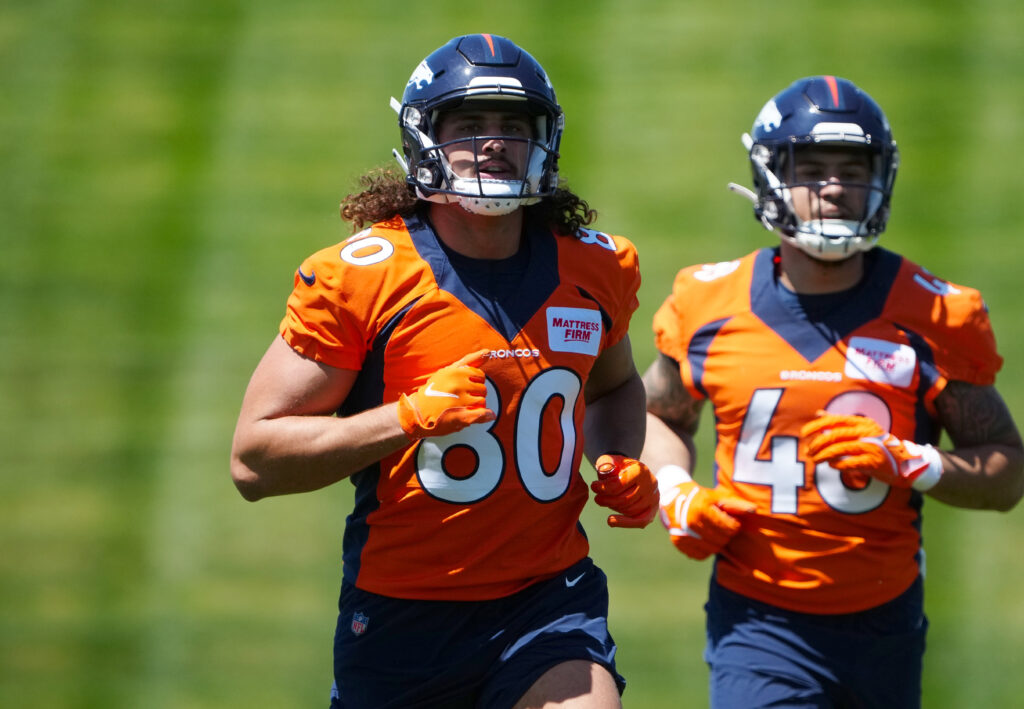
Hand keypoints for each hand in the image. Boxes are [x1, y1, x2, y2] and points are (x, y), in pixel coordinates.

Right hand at [397, 350, 494, 439]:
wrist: (417, 412)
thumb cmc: (434, 390)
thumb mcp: (448, 371)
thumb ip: (469, 361)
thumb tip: (489, 351)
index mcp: (455, 372)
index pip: (480, 376)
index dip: (475, 383)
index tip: (465, 387)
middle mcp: (457, 385)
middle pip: (482, 389)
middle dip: (475, 395)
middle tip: (462, 399)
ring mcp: (459, 401)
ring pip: (482, 402)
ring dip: (476, 406)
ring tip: (462, 407)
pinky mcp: (460, 416)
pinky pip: (482, 414)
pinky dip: (486, 415)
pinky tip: (485, 415)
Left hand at [590, 455, 658, 528]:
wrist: (633, 472)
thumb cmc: (619, 467)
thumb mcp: (611, 460)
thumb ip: (606, 463)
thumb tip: (604, 470)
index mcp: (640, 470)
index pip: (619, 484)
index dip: (603, 488)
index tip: (593, 486)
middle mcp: (650, 484)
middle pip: (624, 499)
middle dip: (606, 500)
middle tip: (597, 499)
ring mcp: (653, 498)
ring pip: (629, 510)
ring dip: (614, 508)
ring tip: (606, 502)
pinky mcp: (652, 509)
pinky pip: (640, 521)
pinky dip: (624, 523)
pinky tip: (610, 521)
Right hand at [657, 468, 754, 559]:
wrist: (673, 499)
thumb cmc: (701, 497)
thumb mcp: (718, 497)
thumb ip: (737, 504)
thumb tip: (754, 510)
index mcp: (701, 508)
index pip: (730, 528)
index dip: (734, 525)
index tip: (730, 520)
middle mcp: (690, 523)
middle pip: (722, 539)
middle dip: (726, 534)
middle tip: (721, 526)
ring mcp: (683, 534)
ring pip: (713, 549)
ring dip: (717, 542)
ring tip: (713, 532)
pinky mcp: (678, 543)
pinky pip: (701, 555)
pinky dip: (706, 549)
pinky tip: (704, 539)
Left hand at [801, 412, 942, 490]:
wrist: (903, 462)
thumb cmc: (876, 446)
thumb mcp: (859, 430)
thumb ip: (839, 423)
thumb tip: (818, 413)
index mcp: (861, 422)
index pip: (834, 420)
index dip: (816, 426)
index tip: (803, 433)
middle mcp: (866, 431)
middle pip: (835, 435)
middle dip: (817, 444)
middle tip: (808, 452)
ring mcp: (871, 446)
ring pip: (840, 449)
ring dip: (824, 456)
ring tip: (815, 460)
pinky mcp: (875, 461)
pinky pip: (851, 462)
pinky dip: (839, 465)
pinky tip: (832, 466)